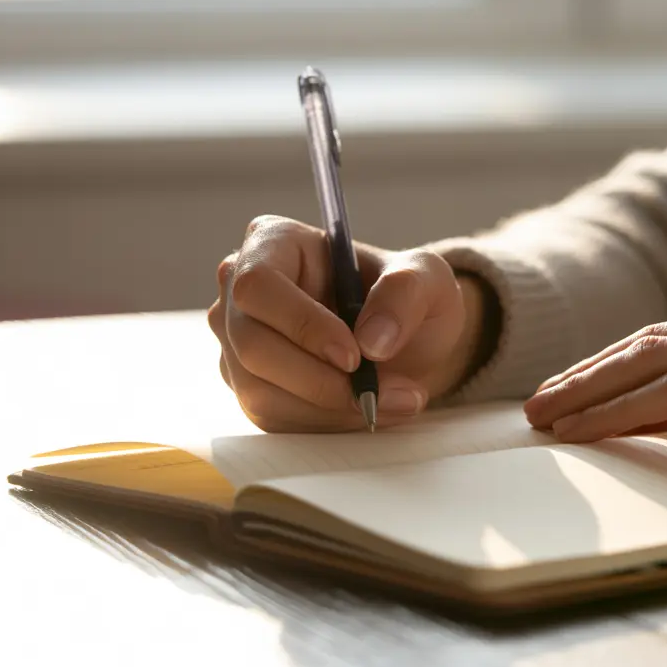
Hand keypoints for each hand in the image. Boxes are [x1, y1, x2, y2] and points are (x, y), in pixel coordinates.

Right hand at [208, 215, 492, 431]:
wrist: (410, 343)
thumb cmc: (407, 297)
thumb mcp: (427, 279)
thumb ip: (404, 295)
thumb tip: (372, 341)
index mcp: (274, 243)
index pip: (258, 285)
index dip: (301, 324)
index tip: (354, 355)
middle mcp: (242, 291)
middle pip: (251, 345)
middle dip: (319, 380)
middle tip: (379, 392)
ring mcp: (240, 342)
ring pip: (259, 390)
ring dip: (330, 407)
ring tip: (392, 401)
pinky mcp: (251, 387)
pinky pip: (275, 418)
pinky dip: (327, 422)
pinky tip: (368, 409)